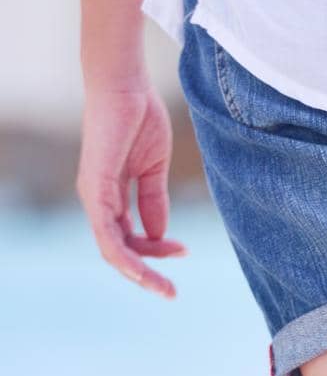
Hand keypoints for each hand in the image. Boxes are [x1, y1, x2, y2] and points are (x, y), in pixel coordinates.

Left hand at [77, 82, 185, 296]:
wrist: (125, 83)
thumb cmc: (138, 116)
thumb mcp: (154, 169)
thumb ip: (154, 202)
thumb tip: (159, 235)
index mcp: (111, 195)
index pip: (129, 238)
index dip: (156, 251)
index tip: (184, 251)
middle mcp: (98, 200)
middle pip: (119, 251)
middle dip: (146, 275)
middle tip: (171, 293)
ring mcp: (94, 196)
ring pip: (112, 250)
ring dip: (138, 273)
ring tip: (162, 288)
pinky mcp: (96, 189)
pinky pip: (107, 234)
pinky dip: (126, 254)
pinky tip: (143, 266)